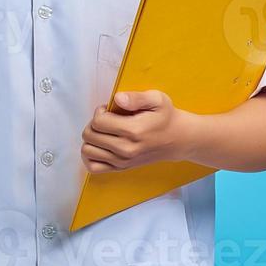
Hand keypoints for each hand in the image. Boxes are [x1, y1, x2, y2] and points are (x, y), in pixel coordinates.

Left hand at [80, 90, 195, 172]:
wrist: (178, 139)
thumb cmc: (165, 117)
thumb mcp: (157, 99)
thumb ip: (136, 97)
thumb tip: (117, 99)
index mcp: (133, 131)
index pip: (98, 121)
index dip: (100, 111)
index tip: (110, 109)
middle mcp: (125, 149)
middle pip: (90, 135)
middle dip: (94, 123)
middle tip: (107, 119)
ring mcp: (122, 161)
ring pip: (87, 150)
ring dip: (91, 138)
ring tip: (104, 131)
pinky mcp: (120, 168)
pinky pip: (93, 167)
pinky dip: (91, 156)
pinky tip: (100, 146)